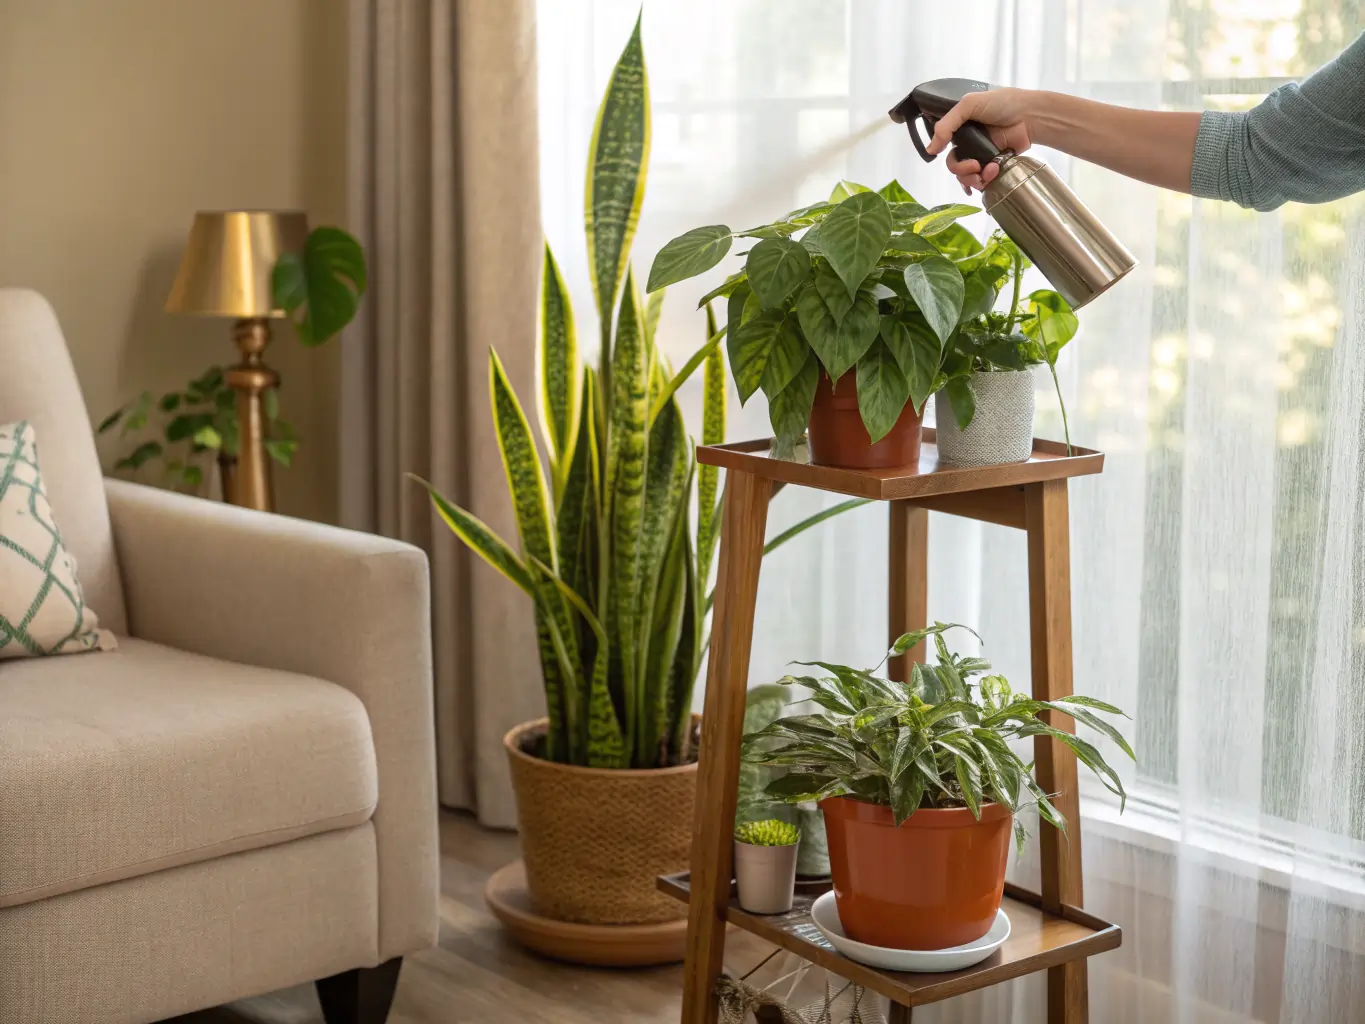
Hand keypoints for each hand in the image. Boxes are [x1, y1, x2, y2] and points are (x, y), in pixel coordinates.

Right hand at [924, 88, 1038, 192]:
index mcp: (960, 128)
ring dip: (975, 178)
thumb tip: (930, 150)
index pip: (943, 147)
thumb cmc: (1002, 103)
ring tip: (989, 171)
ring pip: (967, 177)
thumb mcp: (969, 105)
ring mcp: (982, 155)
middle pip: (954, 166)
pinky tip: (991, 175)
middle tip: (975, 167)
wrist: (1030, 115)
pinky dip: (985, 182)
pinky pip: (983, 180)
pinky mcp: (995, 164)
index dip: (944, 154)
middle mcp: (969, 142)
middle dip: (962, 171)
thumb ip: (946, 125)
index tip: (953, 155)